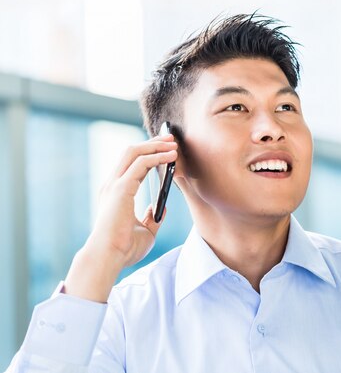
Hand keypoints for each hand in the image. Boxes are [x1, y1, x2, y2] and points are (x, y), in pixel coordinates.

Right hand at [64, 134, 177, 301]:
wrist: (109, 258)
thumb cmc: (123, 248)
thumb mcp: (145, 231)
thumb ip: (151, 217)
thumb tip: (160, 208)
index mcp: (116, 193)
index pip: (132, 164)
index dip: (149, 154)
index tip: (166, 149)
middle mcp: (112, 184)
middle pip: (131, 152)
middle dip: (152, 142)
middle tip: (171, 139)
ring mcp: (114, 185)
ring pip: (135, 152)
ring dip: (155, 145)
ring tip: (173, 144)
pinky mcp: (121, 188)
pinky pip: (141, 164)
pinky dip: (157, 156)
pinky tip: (171, 157)